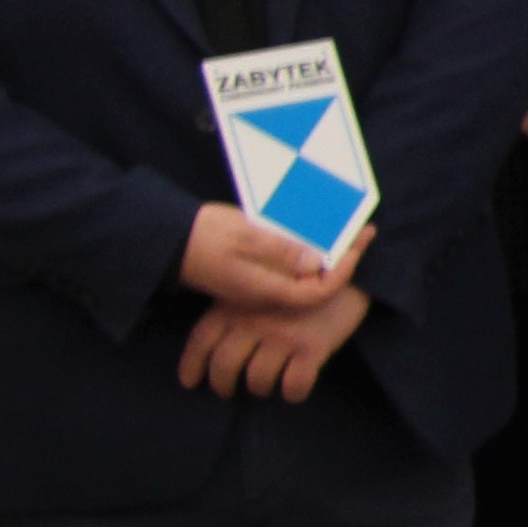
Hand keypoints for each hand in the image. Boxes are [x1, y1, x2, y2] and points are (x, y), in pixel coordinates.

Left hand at [179, 278, 368, 402]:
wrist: (353, 270)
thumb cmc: (304, 275)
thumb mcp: (264, 281)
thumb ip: (242, 302)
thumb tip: (221, 331)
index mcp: (238, 302)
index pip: (202, 339)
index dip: (192, 365)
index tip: (191, 382)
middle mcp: (255, 320)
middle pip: (225, 366)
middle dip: (223, 385)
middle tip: (228, 391)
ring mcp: (284, 335)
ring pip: (258, 379)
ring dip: (259, 389)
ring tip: (264, 387)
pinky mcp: (313, 347)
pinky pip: (294, 384)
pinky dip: (293, 393)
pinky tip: (294, 390)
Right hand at [180, 200, 362, 310]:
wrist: (164, 240)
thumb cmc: (203, 236)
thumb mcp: (246, 237)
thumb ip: (282, 251)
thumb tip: (319, 262)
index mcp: (266, 289)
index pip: (319, 291)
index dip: (345, 269)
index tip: (362, 240)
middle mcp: (264, 294)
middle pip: (314, 286)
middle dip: (342, 261)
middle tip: (363, 233)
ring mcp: (256, 287)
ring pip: (301, 278)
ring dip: (324, 257)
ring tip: (344, 231)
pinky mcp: (248, 276)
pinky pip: (285, 270)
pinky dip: (303, 254)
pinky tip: (311, 235)